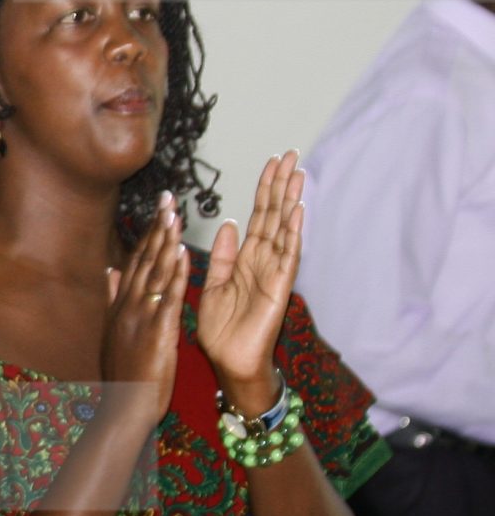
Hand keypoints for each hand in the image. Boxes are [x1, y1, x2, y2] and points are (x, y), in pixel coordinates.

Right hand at [100, 191, 187, 427]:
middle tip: (168, 199)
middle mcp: (127, 305)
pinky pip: (168, 297)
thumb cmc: (123, 374)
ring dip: (166, 242)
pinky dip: (175, 274)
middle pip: (144, 260)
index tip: (157, 211)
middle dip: (157, 228)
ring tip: (176, 214)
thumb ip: (112, 299)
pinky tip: (183, 253)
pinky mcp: (157, 330)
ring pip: (155, 272)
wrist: (125, 405)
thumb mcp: (113, 333)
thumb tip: (108, 272)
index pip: (134, 263)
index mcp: (120, 305)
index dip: (146, 235)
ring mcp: (140, 316)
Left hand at [196, 151, 304, 414]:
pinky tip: (297, 212)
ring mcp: (275, 271)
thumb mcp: (216, 283)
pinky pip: (288, 256)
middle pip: (275, 215)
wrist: (230, 360)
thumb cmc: (223, 328)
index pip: (259, 215)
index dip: (265, 189)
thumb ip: (223, 254)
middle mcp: (264, 260)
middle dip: (281, 185)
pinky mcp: (280, 287)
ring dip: (291, 201)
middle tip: (290, 155)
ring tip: (298, 173)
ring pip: (285, 229)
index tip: (271, 163)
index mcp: (247, 258)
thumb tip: (228, 222)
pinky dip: (292, 234)